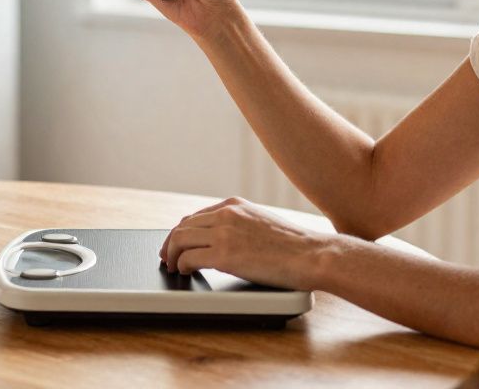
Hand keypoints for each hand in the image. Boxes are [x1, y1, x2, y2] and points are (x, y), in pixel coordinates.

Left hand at [159, 196, 333, 290]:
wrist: (312, 255)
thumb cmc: (295, 246)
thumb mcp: (262, 222)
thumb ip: (241, 225)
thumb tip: (223, 238)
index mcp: (235, 205)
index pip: (196, 216)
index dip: (182, 232)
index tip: (176, 244)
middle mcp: (226, 214)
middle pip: (183, 226)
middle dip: (171, 243)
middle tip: (167, 257)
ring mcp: (224, 233)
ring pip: (180, 240)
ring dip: (172, 255)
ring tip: (172, 267)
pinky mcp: (224, 255)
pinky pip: (189, 259)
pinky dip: (182, 266)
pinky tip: (184, 273)